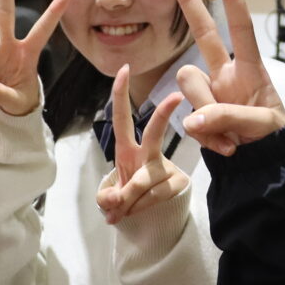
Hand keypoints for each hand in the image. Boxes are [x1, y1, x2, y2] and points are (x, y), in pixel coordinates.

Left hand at [95, 67, 188, 224]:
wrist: (152, 215)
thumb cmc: (128, 196)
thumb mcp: (110, 197)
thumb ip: (106, 198)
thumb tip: (114, 200)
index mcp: (127, 148)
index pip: (123, 118)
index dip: (121, 94)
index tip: (125, 69)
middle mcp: (147, 153)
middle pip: (155, 132)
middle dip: (163, 114)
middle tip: (175, 98)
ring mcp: (164, 167)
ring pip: (143, 179)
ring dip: (127, 198)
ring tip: (118, 211)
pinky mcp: (177, 182)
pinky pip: (153, 196)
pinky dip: (138, 207)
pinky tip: (133, 211)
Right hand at [167, 0, 284, 156]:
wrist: (263, 163)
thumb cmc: (271, 135)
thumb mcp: (262, 125)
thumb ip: (230, 118)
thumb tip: (193, 118)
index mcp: (249, 69)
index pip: (241, 30)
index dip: (234, 2)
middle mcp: (225, 74)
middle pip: (204, 34)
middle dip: (190, 4)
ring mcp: (209, 92)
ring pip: (188, 84)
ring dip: (206, 113)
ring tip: (231, 139)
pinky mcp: (196, 113)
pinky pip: (187, 119)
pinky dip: (206, 137)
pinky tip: (225, 146)